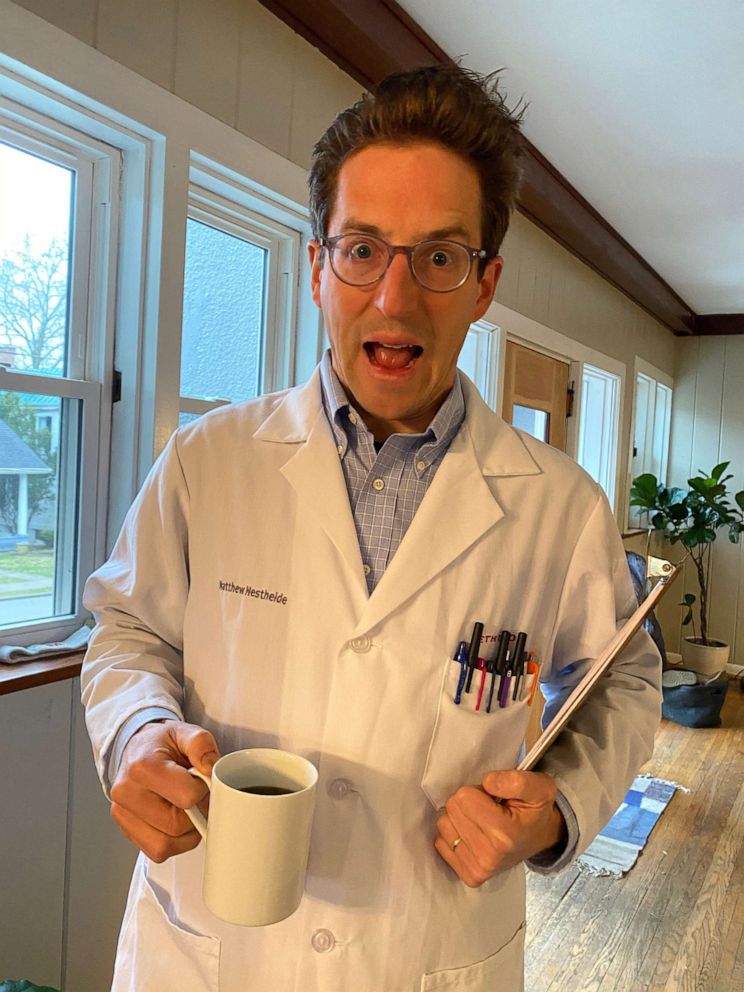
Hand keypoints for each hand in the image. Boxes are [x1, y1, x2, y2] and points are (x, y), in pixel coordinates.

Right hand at [110, 720, 220, 862]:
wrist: (136, 748)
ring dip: (185, 834)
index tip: (202, 781)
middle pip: (176, 825)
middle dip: (195, 814)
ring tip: (187, 811)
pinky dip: (173, 843)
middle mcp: (127, 793)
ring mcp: (123, 814)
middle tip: (198, 798)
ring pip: (165, 845)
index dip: (203, 791)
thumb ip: (201, 744)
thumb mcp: (184, 732)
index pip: (186, 797)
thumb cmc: (160, 744)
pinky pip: (156, 851)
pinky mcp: (126, 829)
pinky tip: (175, 823)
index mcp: (143, 767)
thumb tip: (210, 767)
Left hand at [434, 769, 566, 886]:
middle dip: (468, 802)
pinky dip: (454, 833)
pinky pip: (440, 842)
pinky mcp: (469, 876)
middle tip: (489, 809)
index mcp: (503, 835)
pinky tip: (473, 834)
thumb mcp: (539, 787)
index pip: (464, 797)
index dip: (478, 791)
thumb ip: (516, 780)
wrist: (539, 838)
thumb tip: (487, 782)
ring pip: (443, 824)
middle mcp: (487, 857)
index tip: (493, 799)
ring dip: (460, 818)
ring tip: (482, 822)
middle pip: (452, 809)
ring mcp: (477, 870)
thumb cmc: (535, 811)